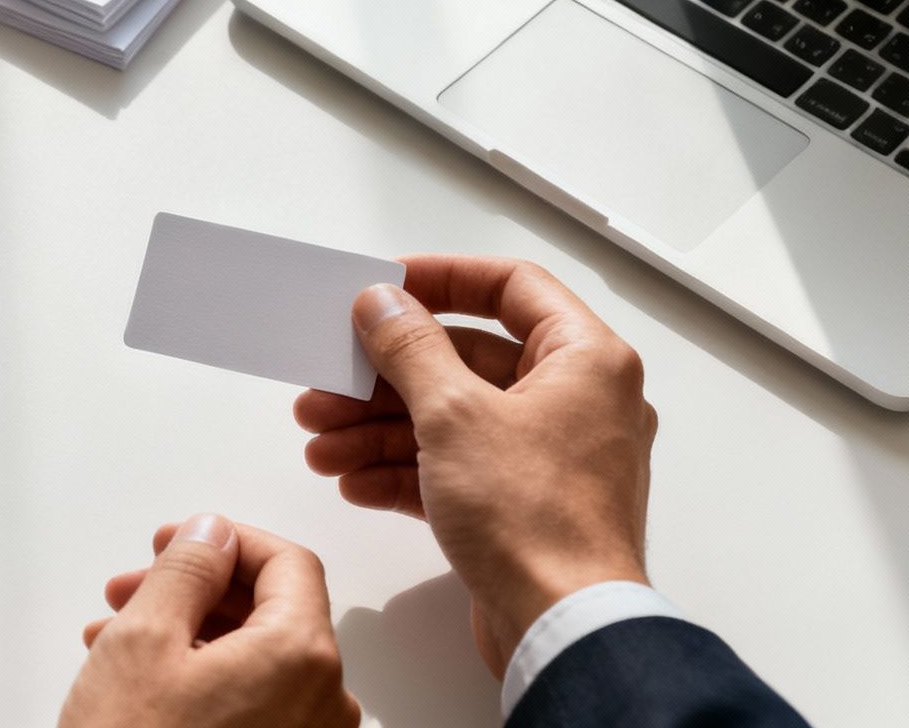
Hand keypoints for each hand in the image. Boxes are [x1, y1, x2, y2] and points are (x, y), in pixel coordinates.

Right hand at [59, 514, 358, 727]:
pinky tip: (145, 685)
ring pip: (255, 663)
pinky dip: (205, 683)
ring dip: (190, 636)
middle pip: (273, 613)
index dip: (226, 541)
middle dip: (198, 591)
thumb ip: (188, 567)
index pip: (287, 563)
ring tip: (117, 639)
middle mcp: (323, 706)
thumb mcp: (144, 638)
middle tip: (135, 588)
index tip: (182, 541)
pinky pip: (254, 707)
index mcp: (302, 657)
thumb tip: (212, 534)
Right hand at [293, 256, 656, 676]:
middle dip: (385, 377)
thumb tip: (383, 303)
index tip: (387, 286)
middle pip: (465, 361)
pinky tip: (354, 480)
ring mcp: (549, 458)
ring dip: (379, 428)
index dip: (442, 279)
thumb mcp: (453, 413)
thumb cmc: (539, 523)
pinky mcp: (523, 507)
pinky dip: (403, 471)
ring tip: (322, 443)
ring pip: (451, 420)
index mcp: (586, 361)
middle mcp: (576, 403)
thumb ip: (409, 347)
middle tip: (330, 382)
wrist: (562, 628)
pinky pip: (454, 470)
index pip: (511, 287)